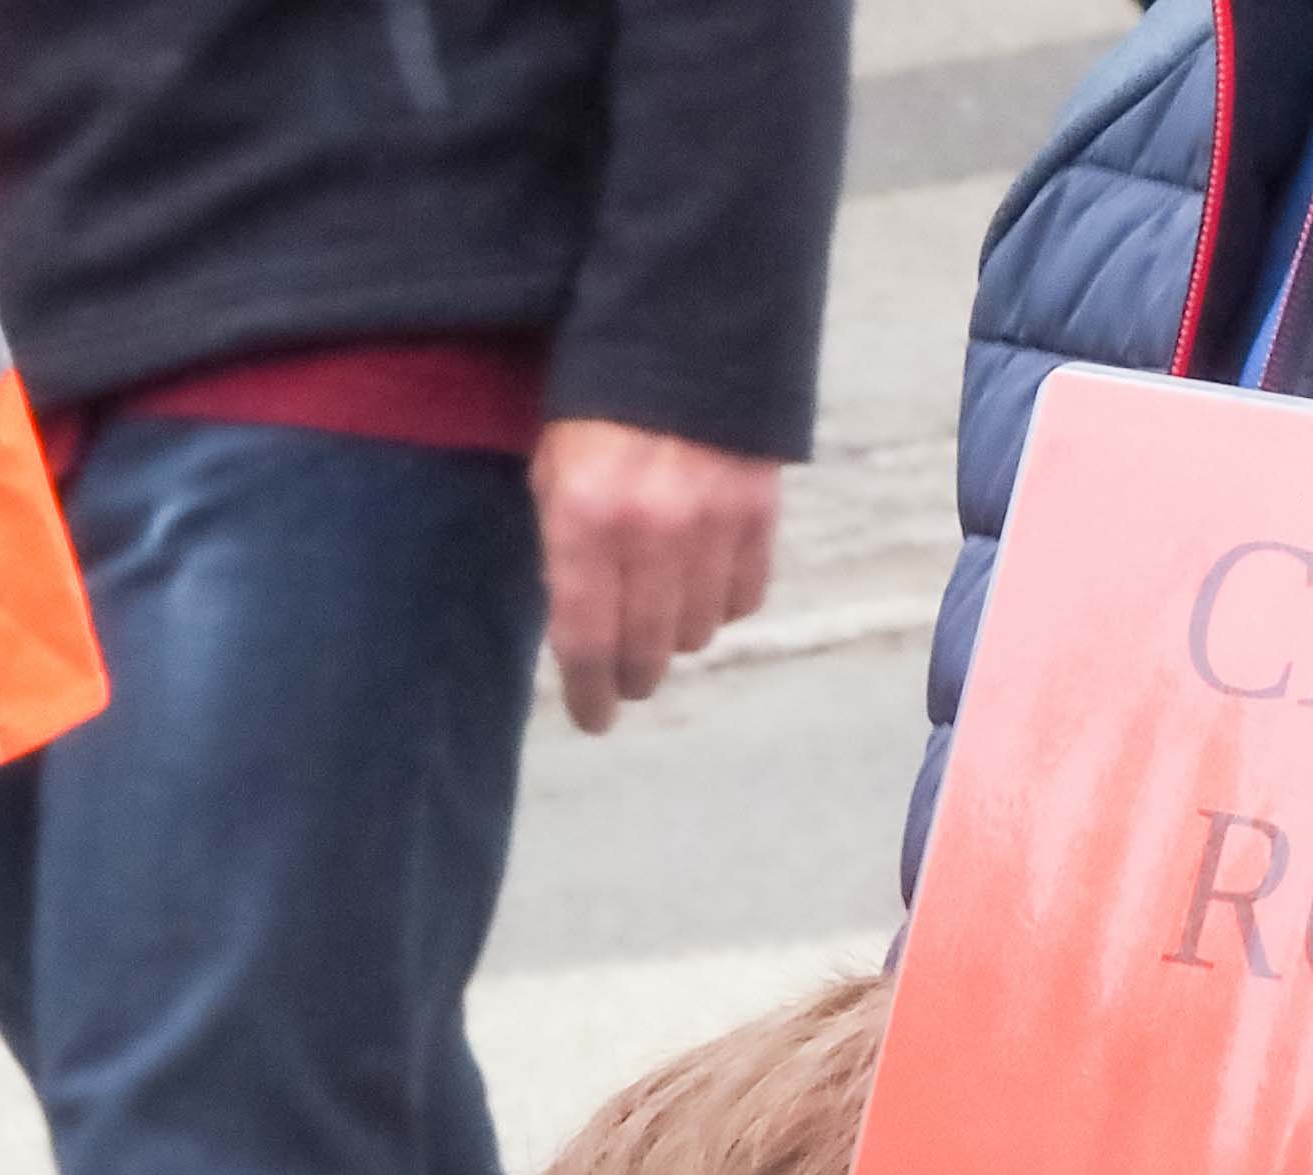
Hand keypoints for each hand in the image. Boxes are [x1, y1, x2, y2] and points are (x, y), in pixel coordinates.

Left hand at [530, 420, 780, 731]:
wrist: (683, 318)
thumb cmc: (599, 396)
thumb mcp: (554, 467)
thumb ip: (564, 549)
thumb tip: (582, 629)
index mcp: (585, 518)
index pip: (586, 643)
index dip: (589, 696)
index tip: (592, 717)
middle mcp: (650, 531)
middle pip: (646, 653)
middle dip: (631, 675)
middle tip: (624, 675)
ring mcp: (712, 524)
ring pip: (697, 633)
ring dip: (676, 635)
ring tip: (661, 610)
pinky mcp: (758, 512)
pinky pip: (743, 598)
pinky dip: (721, 602)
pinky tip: (703, 580)